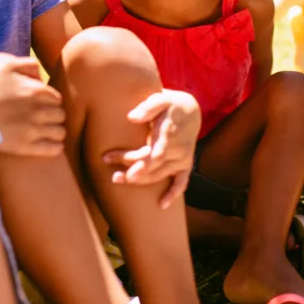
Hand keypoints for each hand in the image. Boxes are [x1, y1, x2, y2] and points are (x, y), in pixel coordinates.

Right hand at [0, 55, 66, 156]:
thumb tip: (41, 75)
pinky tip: (48, 143)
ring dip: (55, 131)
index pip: (58, 99)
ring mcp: (33, 130)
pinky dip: (55, 147)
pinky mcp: (25, 146)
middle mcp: (39, 110)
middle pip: (60, 116)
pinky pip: (53, 149)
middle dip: (54, 116)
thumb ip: (28, 65)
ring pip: (60, 133)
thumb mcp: (5, 65)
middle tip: (43, 119)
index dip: (50, 103)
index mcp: (37, 91)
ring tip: (45, 131)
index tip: (41, 106)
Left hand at [102, 90, 200, 208]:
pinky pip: (181, 183)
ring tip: (117, 180)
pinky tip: (162, 205)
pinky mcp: (185, 165)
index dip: (134, 159)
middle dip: (132, 172)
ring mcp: (182, 159)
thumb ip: (147, 107)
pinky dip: (173, 194)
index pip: (152, 152)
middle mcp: (177, 149)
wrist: (190, 111)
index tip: (116, 163)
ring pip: (159, 175)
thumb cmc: (169, 105)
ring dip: (140, 181)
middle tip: (113, 177)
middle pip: (152, 165)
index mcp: (169, 133)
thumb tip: (131, 117)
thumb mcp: (161, 99)